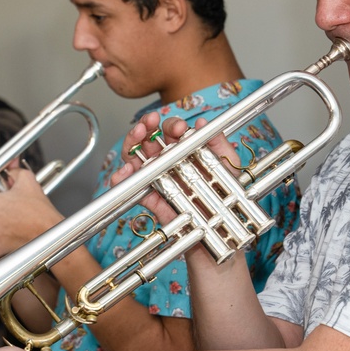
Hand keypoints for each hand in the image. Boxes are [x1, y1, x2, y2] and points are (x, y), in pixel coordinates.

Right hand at [111, 111, 242, 225]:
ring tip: (135, 137)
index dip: (172, 127)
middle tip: (149, 122)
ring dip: (131, 144)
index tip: (179, 130)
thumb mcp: (227, 164)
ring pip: (136, 157)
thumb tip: (204, 123)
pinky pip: (131, 187)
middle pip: (149, 139)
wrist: (221, 227)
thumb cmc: (226, 194)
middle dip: (146, 127)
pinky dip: (122, 178)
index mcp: (184, 150)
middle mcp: (167, 161)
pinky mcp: (148, 197)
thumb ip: (218, 142)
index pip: (172, 132)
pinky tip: (124, 172)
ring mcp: (156, 178)